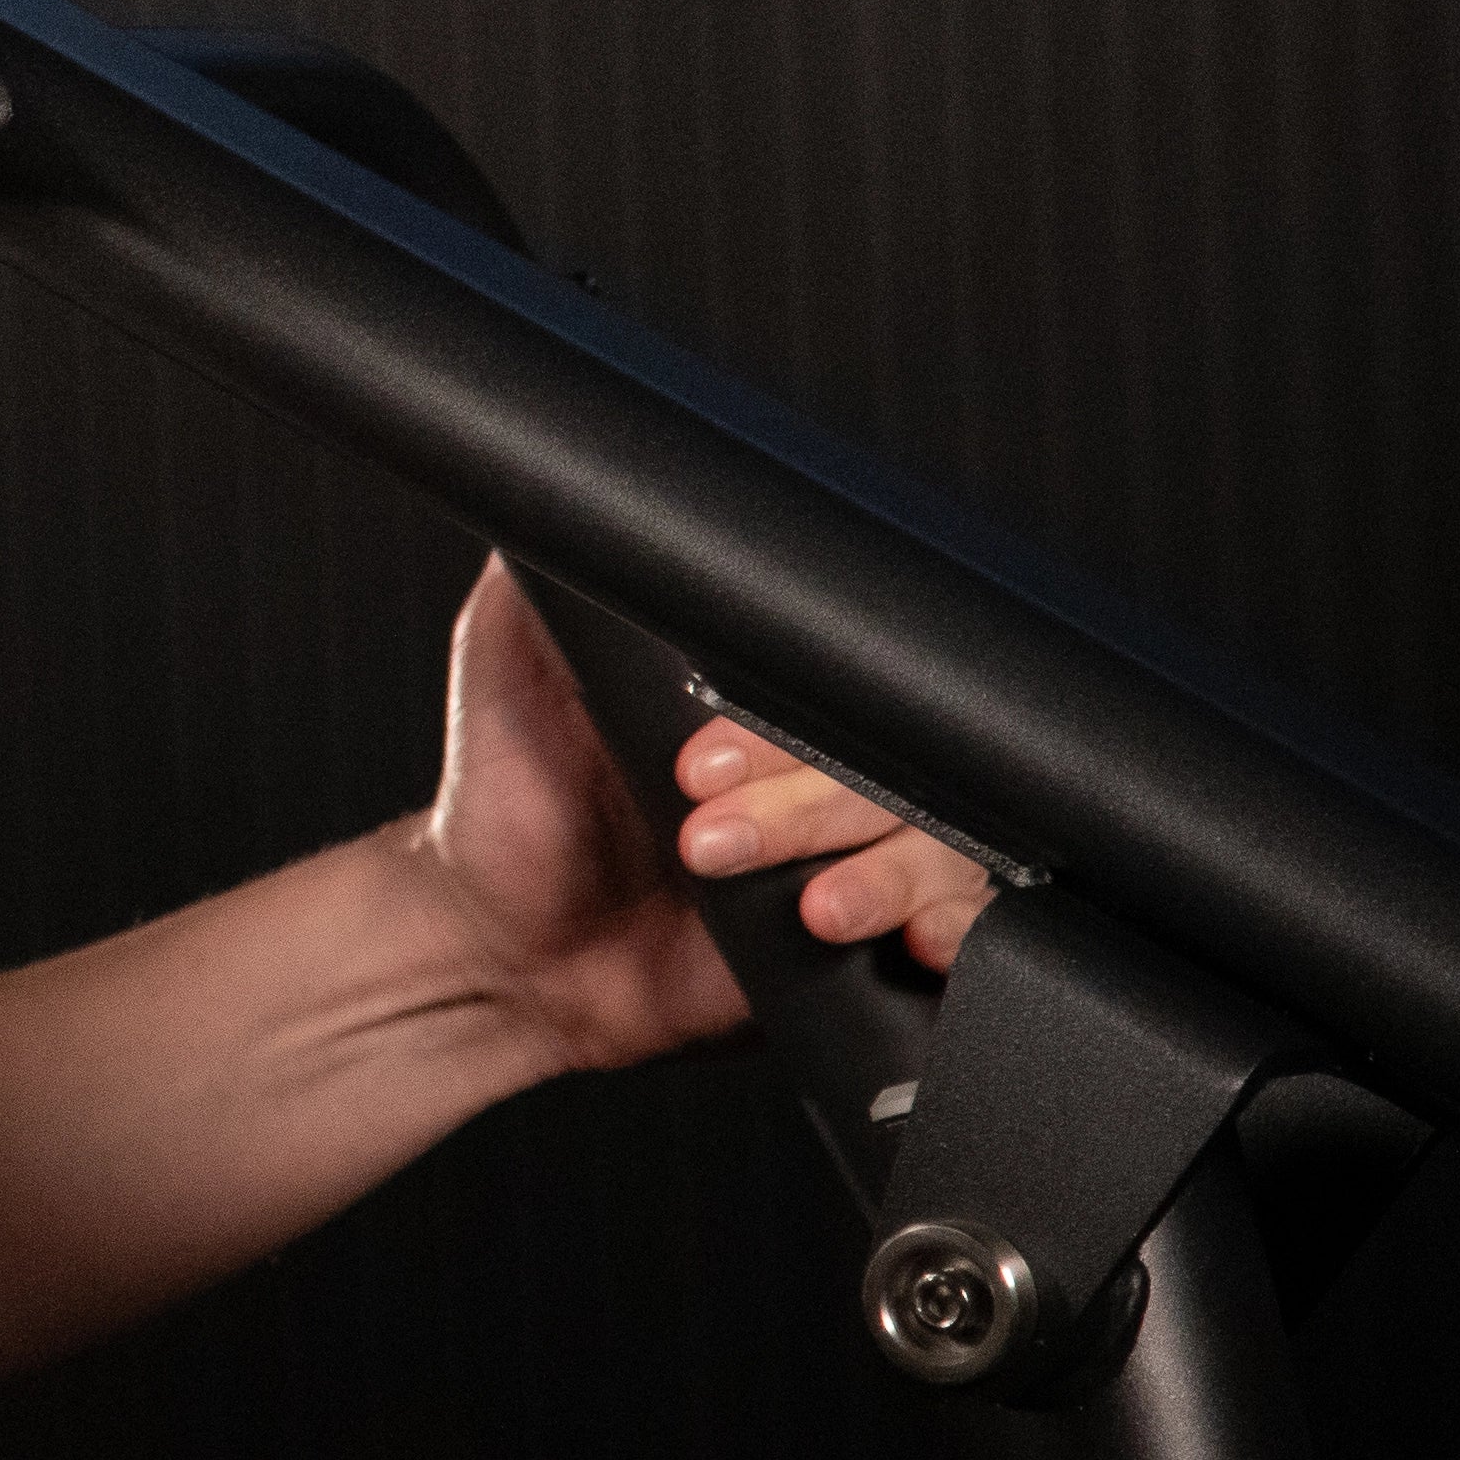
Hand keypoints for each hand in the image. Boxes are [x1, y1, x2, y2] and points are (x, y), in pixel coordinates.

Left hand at [409, 556, 998, 1070]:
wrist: (512, 962)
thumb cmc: (507, 814)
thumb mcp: (507, 680)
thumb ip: (537, 596)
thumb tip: (554, 496)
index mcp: (751, 709)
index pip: (828, 683)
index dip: (780, 726)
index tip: (705, 760)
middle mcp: (811, 777)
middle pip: (891, 764)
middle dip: (812, 802)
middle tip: (710, 832)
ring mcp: (844, 859)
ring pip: (937, 841)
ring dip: (885, 871)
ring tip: (811, 904)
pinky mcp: (862, 946)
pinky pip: (952, 926)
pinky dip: (948, 929)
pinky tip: (914, 939)